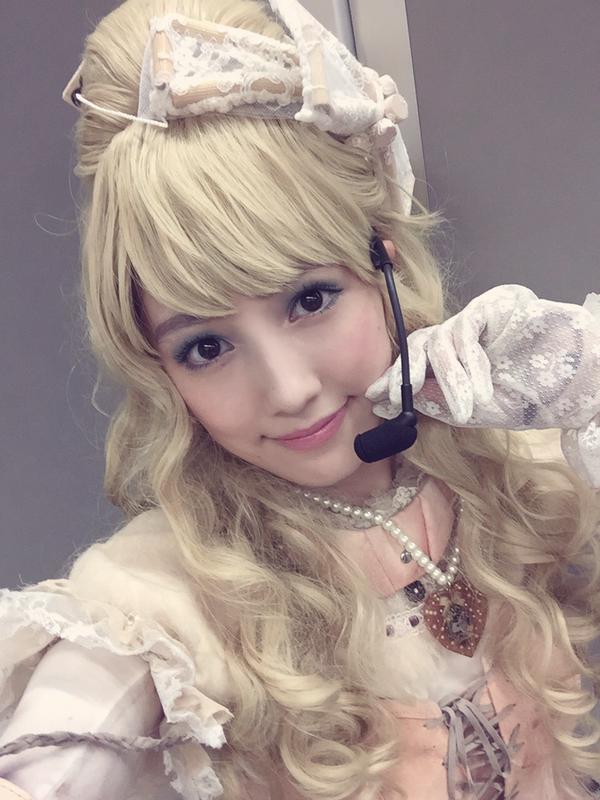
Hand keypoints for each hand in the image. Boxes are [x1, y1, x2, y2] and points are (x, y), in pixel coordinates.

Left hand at [365, 285, 599, 486]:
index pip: (414, 361)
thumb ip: (440, 402)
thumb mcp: (479, 408)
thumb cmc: (531, 395)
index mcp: (453, 357)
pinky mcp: (493, 303)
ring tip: (466, 408)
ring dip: (450, 380)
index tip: (372, 398)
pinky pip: (466, 331)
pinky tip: (482, 389)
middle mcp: (459, 334)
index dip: (392, 377)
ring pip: (441, 342)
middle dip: (403, 374)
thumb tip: (397, 401)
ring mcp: (476, 317)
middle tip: (393, 399)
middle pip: (418, 345)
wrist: (580, 381)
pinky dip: (471, 364)